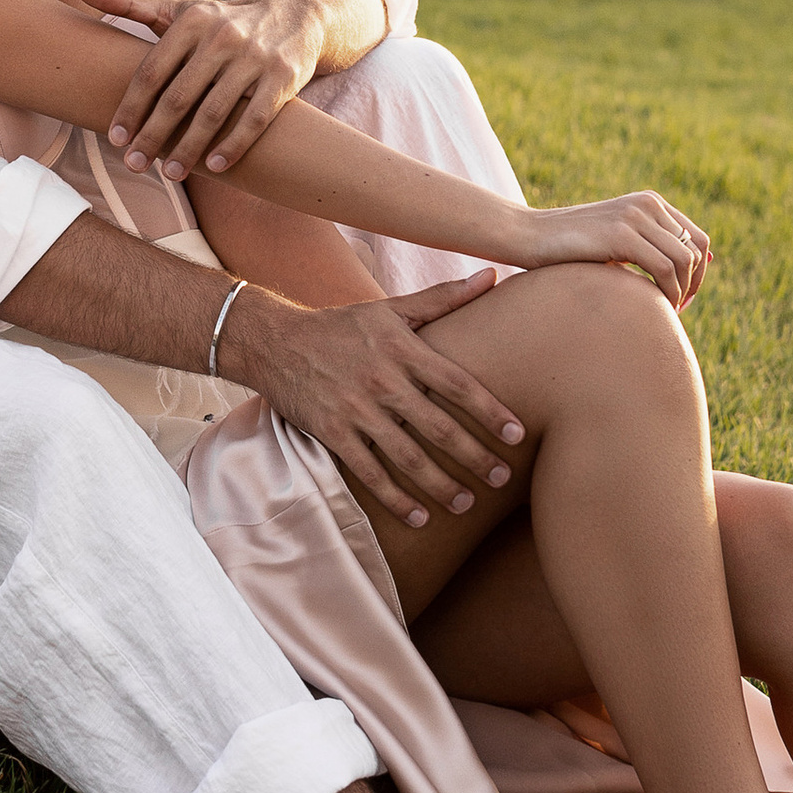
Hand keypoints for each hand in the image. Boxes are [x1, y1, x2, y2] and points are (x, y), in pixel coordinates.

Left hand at [77, 0, 327, 175]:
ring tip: (170, 174)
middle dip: (153, 136)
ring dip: (189, 148)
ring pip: (214, 112)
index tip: (115, 139)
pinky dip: (233, 146)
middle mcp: (222, 36)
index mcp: (191, 21)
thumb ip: (128, 2)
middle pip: (178, 97)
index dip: (130, 108)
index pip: (151, 71)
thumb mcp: (178, 9)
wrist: (296, 13)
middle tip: (134, 165)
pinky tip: (214, 167)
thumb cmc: (221, 20)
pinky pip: (254, 119)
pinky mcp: (284, 76)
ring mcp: (255, 57)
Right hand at [225, 273, 525, 528]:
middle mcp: (383, 380)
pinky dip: (397, 498)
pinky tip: (421, 517)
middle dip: (474, 456)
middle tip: (502, 477)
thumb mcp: (391, 307)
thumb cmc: (341, 325)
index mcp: (402, 348)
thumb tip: (494, 274)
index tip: (517, 434)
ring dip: (441, 485)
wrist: (275, 342)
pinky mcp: (333, 433)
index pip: (457, 383)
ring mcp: (356, 409)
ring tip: (467, 503)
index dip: (490, 410)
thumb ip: (444, 297)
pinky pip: (370, 473)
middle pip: (439, 426)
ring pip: (408, 456)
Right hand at [512, 192, 711, 310]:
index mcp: (649, 202)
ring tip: (663, 313)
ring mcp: (635, 216)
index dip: (699, 273)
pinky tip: (654, 308)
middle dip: (693, 285)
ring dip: (681, 292)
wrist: (527, 235)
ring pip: (684, 261)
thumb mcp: (614, 243)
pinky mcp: (621, 234)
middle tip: (676, 311)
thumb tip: (692, 270)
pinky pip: (664, 269)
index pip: (698, 239)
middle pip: (696, 250)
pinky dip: (667, 293)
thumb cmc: (568, 248)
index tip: (684, 299)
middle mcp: (647, 203)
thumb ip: (648, 250)